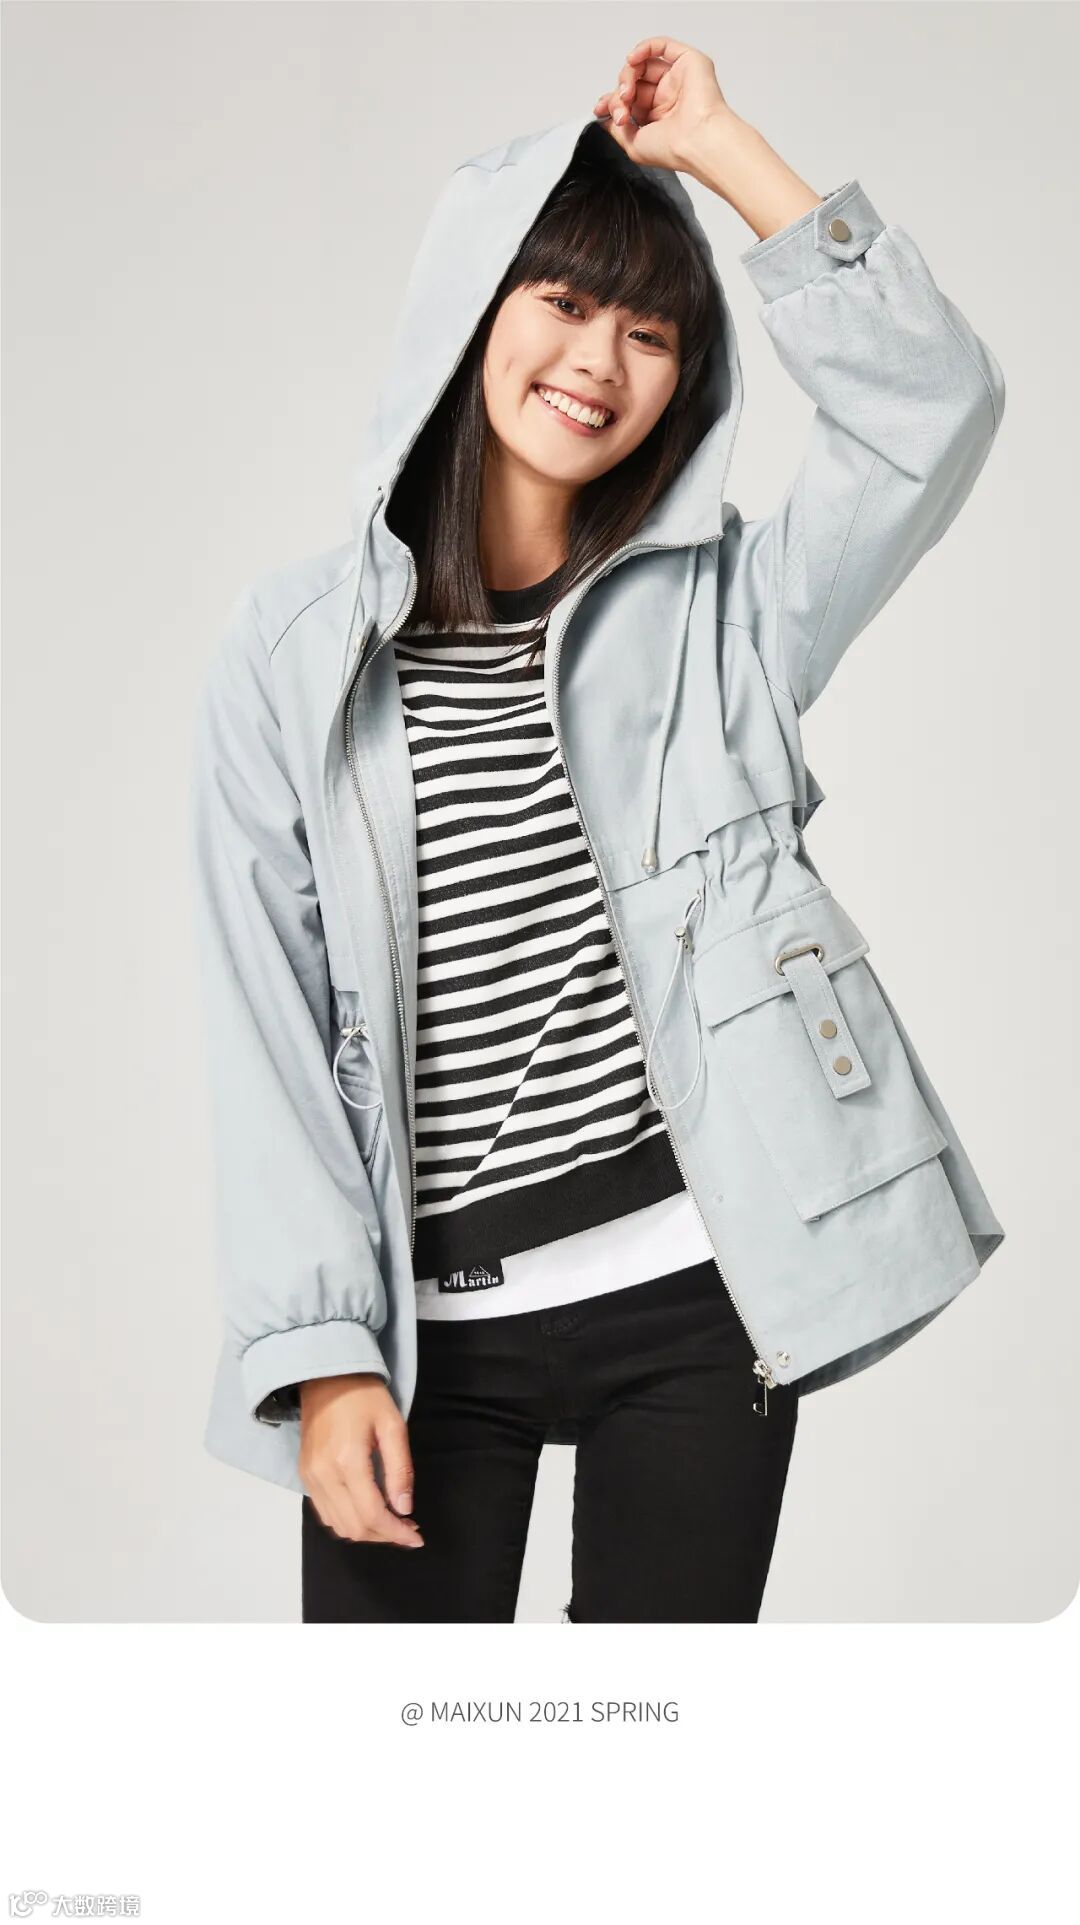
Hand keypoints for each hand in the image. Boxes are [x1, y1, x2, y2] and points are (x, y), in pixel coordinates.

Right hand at [299, 1374, 424, 1547]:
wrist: (325, 1377)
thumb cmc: (363, 1396)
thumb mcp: (393, 1425)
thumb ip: (400, 1469)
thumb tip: (404, 1508)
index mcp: (347, 1460)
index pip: (372, 1514)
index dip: (397, 1532)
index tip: (417, 1537)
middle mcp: (323, 1474)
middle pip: (354, 1527)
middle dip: (384, 1535)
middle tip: (408, 1527)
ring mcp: (310, 1477)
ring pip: (338, 1526)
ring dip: (367, 1532)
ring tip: (391, 1522)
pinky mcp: (305, 1476)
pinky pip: (325, 1513)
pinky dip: (348, 1521)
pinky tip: (367, 1511)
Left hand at [593, 35, 732, 174]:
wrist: (696, 142)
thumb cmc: (673, 149)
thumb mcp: (633, 145)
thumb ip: (616, 130)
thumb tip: (605, 119)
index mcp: (658, 116)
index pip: (631, 99)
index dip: (613, 100)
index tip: (600, 108)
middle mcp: (668, 97)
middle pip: (634, 81)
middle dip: (619, 93)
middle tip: (620, 107)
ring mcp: (678, 79)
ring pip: (644, 64)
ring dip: (628, 75)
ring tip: (627, 93)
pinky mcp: (689, 63)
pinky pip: (662, 46)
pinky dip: (643, 48)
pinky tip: (632, 60)